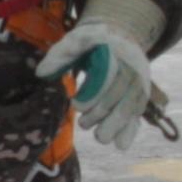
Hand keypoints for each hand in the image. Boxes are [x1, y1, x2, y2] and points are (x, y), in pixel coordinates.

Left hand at [33, 0, 169, 149]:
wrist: (119, 36)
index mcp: (115, 50)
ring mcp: (139, 81)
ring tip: (100, 138)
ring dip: (117, 125)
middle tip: (83, 124)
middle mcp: (132, 65)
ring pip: (132, 105)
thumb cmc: (91, 42)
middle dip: (102, 112)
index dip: (94, 93)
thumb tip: (41, 73)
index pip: (109, 74)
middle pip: (122, 93)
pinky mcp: (140, 94)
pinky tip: (121, 145)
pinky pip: (137, 112)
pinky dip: (130, 129)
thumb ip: (60, 55)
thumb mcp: (74, 40)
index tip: (77, 107)